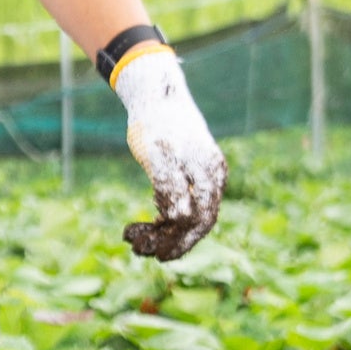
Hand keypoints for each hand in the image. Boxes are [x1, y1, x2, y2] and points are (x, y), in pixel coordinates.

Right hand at [113, 48, 227, 259]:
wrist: (158, 95)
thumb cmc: (171, 129)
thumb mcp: (190, 158)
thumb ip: (192, 186)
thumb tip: (180, 221)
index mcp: (216, 174)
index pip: (207, 220)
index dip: (186, 242)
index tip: (165, 250)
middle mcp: (209, 172)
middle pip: (200, 224)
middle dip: (175, 246)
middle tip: (150, 255)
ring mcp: (187, 166)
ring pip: (184, 218)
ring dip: (158, 238)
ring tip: (134, 240)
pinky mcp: (163, 160)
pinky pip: (166, 201)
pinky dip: (152, 222)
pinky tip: (134, 228)